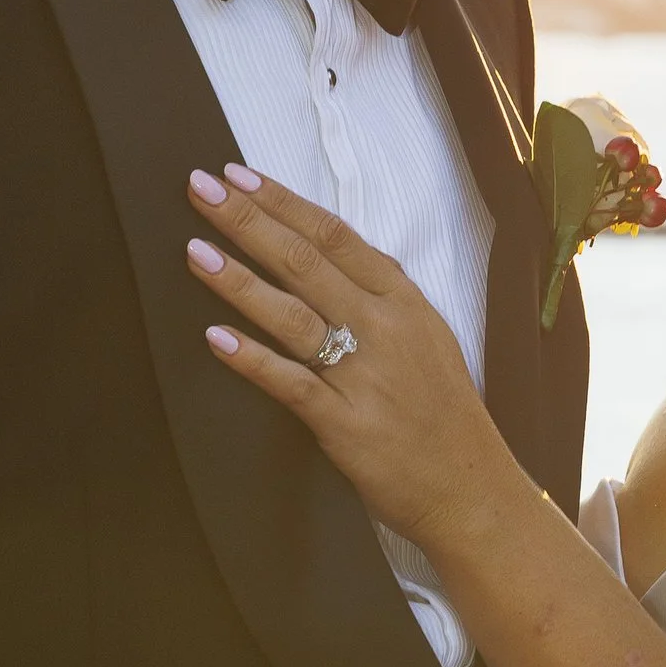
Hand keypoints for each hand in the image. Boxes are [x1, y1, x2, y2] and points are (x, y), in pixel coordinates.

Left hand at [186, 165, 523, 557]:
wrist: (471, 491)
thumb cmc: (444, 416)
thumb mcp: (428, 339)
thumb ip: (382, 298)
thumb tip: (331, 257)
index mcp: (405, 302)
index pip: (334, 237)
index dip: (282, 203)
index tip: (238, 175)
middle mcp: (385, 330)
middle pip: (305, 263)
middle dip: (247, 221)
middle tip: (200, 188)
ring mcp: (365, 377)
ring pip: (293, 316)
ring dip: (239, 281)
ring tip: (194, 251)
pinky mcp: (346, 426)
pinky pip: (291, 385)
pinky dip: (253, 361)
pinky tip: (215, 339)